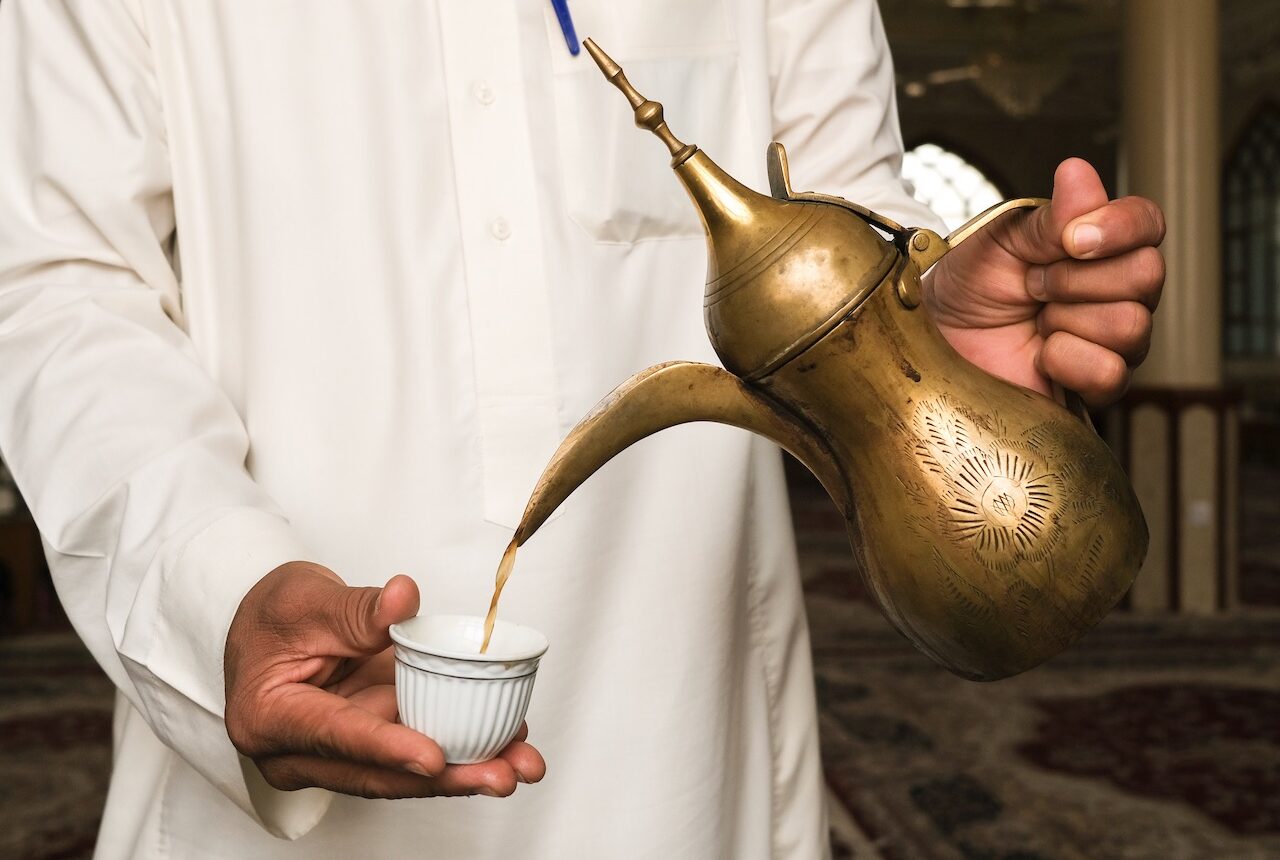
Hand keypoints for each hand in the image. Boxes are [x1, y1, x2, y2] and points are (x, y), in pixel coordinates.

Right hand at [224, 562, 544, 797]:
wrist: (268, 625)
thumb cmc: (274, 615)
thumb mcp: (306, 600)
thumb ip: (356, 608)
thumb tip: (403, 600)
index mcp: (270, 719)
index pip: (335, 736)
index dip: (388, 748)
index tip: (432, 759)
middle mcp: (302, 752)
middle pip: (378, 772)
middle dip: (446, 777)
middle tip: (502, 774)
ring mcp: (340, 753)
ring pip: (405, 772)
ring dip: (468, 770)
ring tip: (521, 765)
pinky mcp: (372, 741)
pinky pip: (419, 750)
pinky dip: (464, 748)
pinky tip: (509, 744)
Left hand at [924, 158, 1165, 407]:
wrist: (938, 340)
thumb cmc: (968, 287)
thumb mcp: (1000, 240)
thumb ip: (1048, 216)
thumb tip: (1078, 172)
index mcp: (1102, 245)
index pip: (1147, 223)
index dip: (1119, 228)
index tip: (1071, 240)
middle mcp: (1119, 291)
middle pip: (1147, 275)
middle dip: (1075, 279)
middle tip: (1032, 285)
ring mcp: (1113, 341)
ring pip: (1131, 325)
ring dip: (1067, 319)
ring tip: (1034, 320)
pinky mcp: (1096, 386)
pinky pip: (1111, 372)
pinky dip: (1066, 361)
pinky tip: (1041, 355)